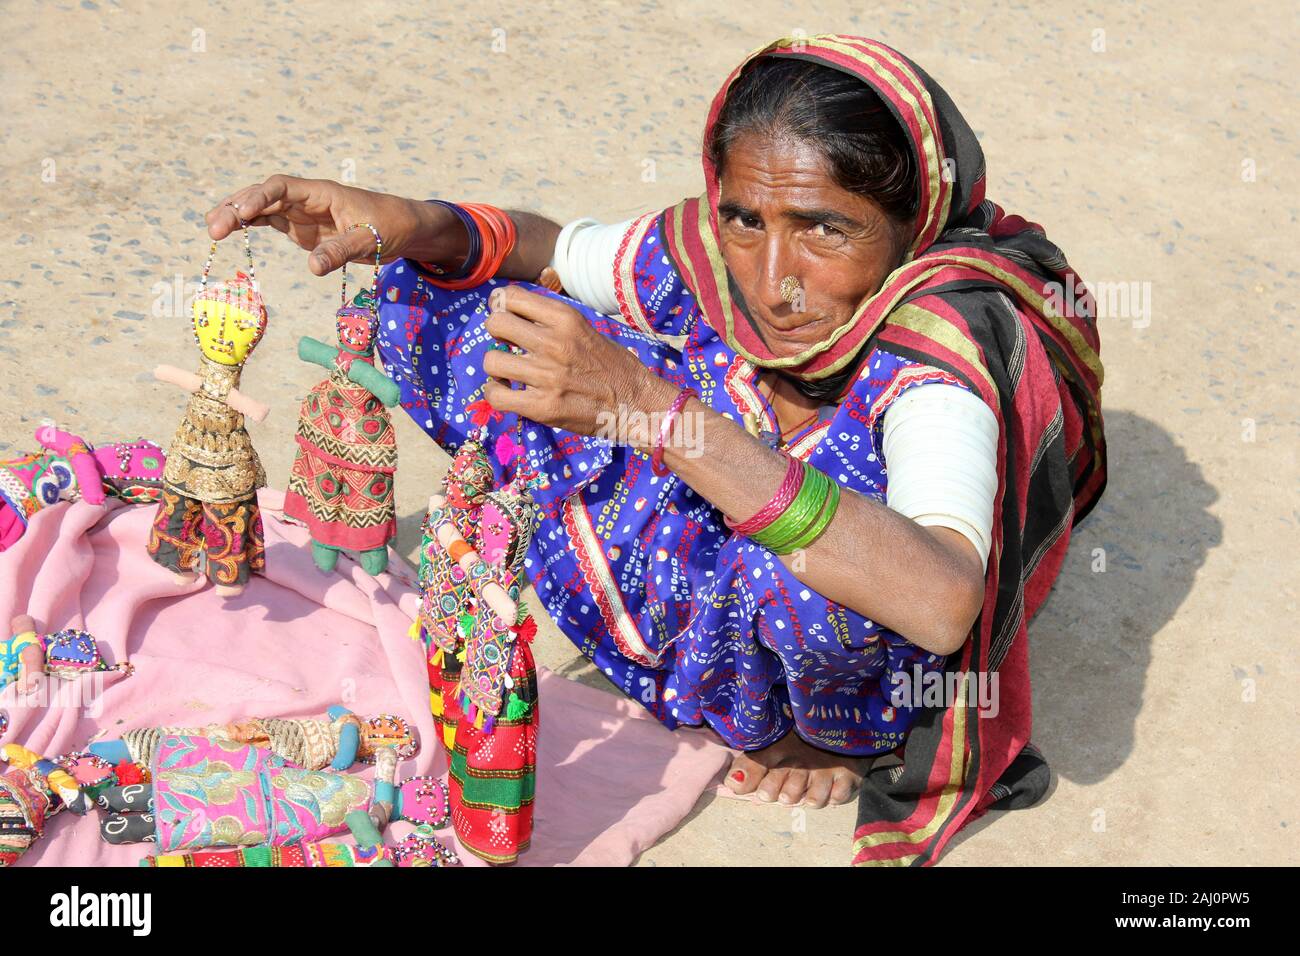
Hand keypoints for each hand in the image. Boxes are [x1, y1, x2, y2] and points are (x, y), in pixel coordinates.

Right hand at [205, 175, 456, 275]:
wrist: (404, 229)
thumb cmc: (390, 226)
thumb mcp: (370, 239)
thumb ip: (341, 251)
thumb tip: (312, 268)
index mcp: (321, 193)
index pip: (281, 186)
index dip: (258, 196)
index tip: (242, 213)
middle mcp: (306, 199)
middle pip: (263, 195)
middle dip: (237, 207)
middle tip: (214, 228)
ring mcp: (302, 213)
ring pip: (261, 209)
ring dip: (236, 216)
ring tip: (213, 230)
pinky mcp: (302, 229)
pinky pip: (270, 222)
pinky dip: (250, 227)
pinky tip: (230, 234)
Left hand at [480, 286, 676, 438]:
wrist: (636, 403)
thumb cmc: (612, 365)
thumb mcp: (585, 328)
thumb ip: (551, 320)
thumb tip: (511, 310)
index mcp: (566, 319)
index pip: (512, 296)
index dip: (501, 305)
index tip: (505, 314)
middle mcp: (554, 343)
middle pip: (496, 323)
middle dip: (497, 332)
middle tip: (507, 343)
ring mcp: (547, 377)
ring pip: (492, 360)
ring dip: (497, 366)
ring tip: (510, 371)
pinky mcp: (543, 407)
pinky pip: (496, 395)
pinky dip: (497, 393)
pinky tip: (509, 392)